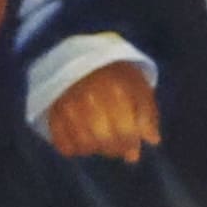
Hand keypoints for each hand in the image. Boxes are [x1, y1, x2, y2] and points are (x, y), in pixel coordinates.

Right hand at [39, 64, 162, 160]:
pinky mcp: (53, 113)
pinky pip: (63, 144)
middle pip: (105, 140)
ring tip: (102, 142)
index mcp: (116, 90)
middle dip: (115, 148)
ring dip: (96, 149)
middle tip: (118, 146)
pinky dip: (75, 148)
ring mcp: (69, 106)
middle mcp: (90, 98)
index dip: (131, 143)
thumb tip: (153, 141)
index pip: (125, 131)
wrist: (84, 57)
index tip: (133, 145)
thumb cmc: (117, 76)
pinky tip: (84, 142)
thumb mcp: (139, 88)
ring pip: (85, 145)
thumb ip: (148, 114)